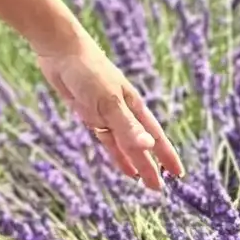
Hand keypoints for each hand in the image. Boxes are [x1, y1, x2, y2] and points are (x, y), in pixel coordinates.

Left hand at [32, 32, 183, 191]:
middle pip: (139, 143)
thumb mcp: (108, 102)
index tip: (178, 174)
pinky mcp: (88, 113)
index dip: (165, 155)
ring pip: (123, 144)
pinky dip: (113, 152)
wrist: (60, 51)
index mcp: (133, 106)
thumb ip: (127, 126)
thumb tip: (148, 147)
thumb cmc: (89, 71)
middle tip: (158, 188)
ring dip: (132, 161)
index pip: (154, 136)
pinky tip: (120, 163)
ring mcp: (105, 113)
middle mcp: (123, 111)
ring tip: (142, 181)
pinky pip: (105, 138)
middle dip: (149, 164)